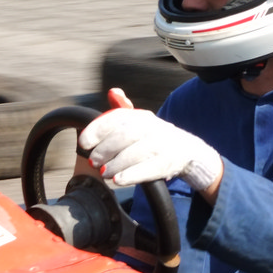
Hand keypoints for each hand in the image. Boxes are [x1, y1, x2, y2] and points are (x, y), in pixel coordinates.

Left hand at [79, 89, 222, 195]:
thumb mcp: (140, 122)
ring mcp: (161, 144)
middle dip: (105, 149)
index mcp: (141, 117)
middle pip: (125, 135)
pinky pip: (149, 168)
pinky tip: (118, 180)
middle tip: (93, 161)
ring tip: (104, 173)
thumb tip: (113, 92)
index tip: (84, 142)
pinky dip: (132, 174)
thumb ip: (123, 110)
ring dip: (116, 164)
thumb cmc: (155, 138)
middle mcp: (151, 127)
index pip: (117, 117)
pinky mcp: (168, 162)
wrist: (188, 152)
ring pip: (136, 152)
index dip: (97, 129)